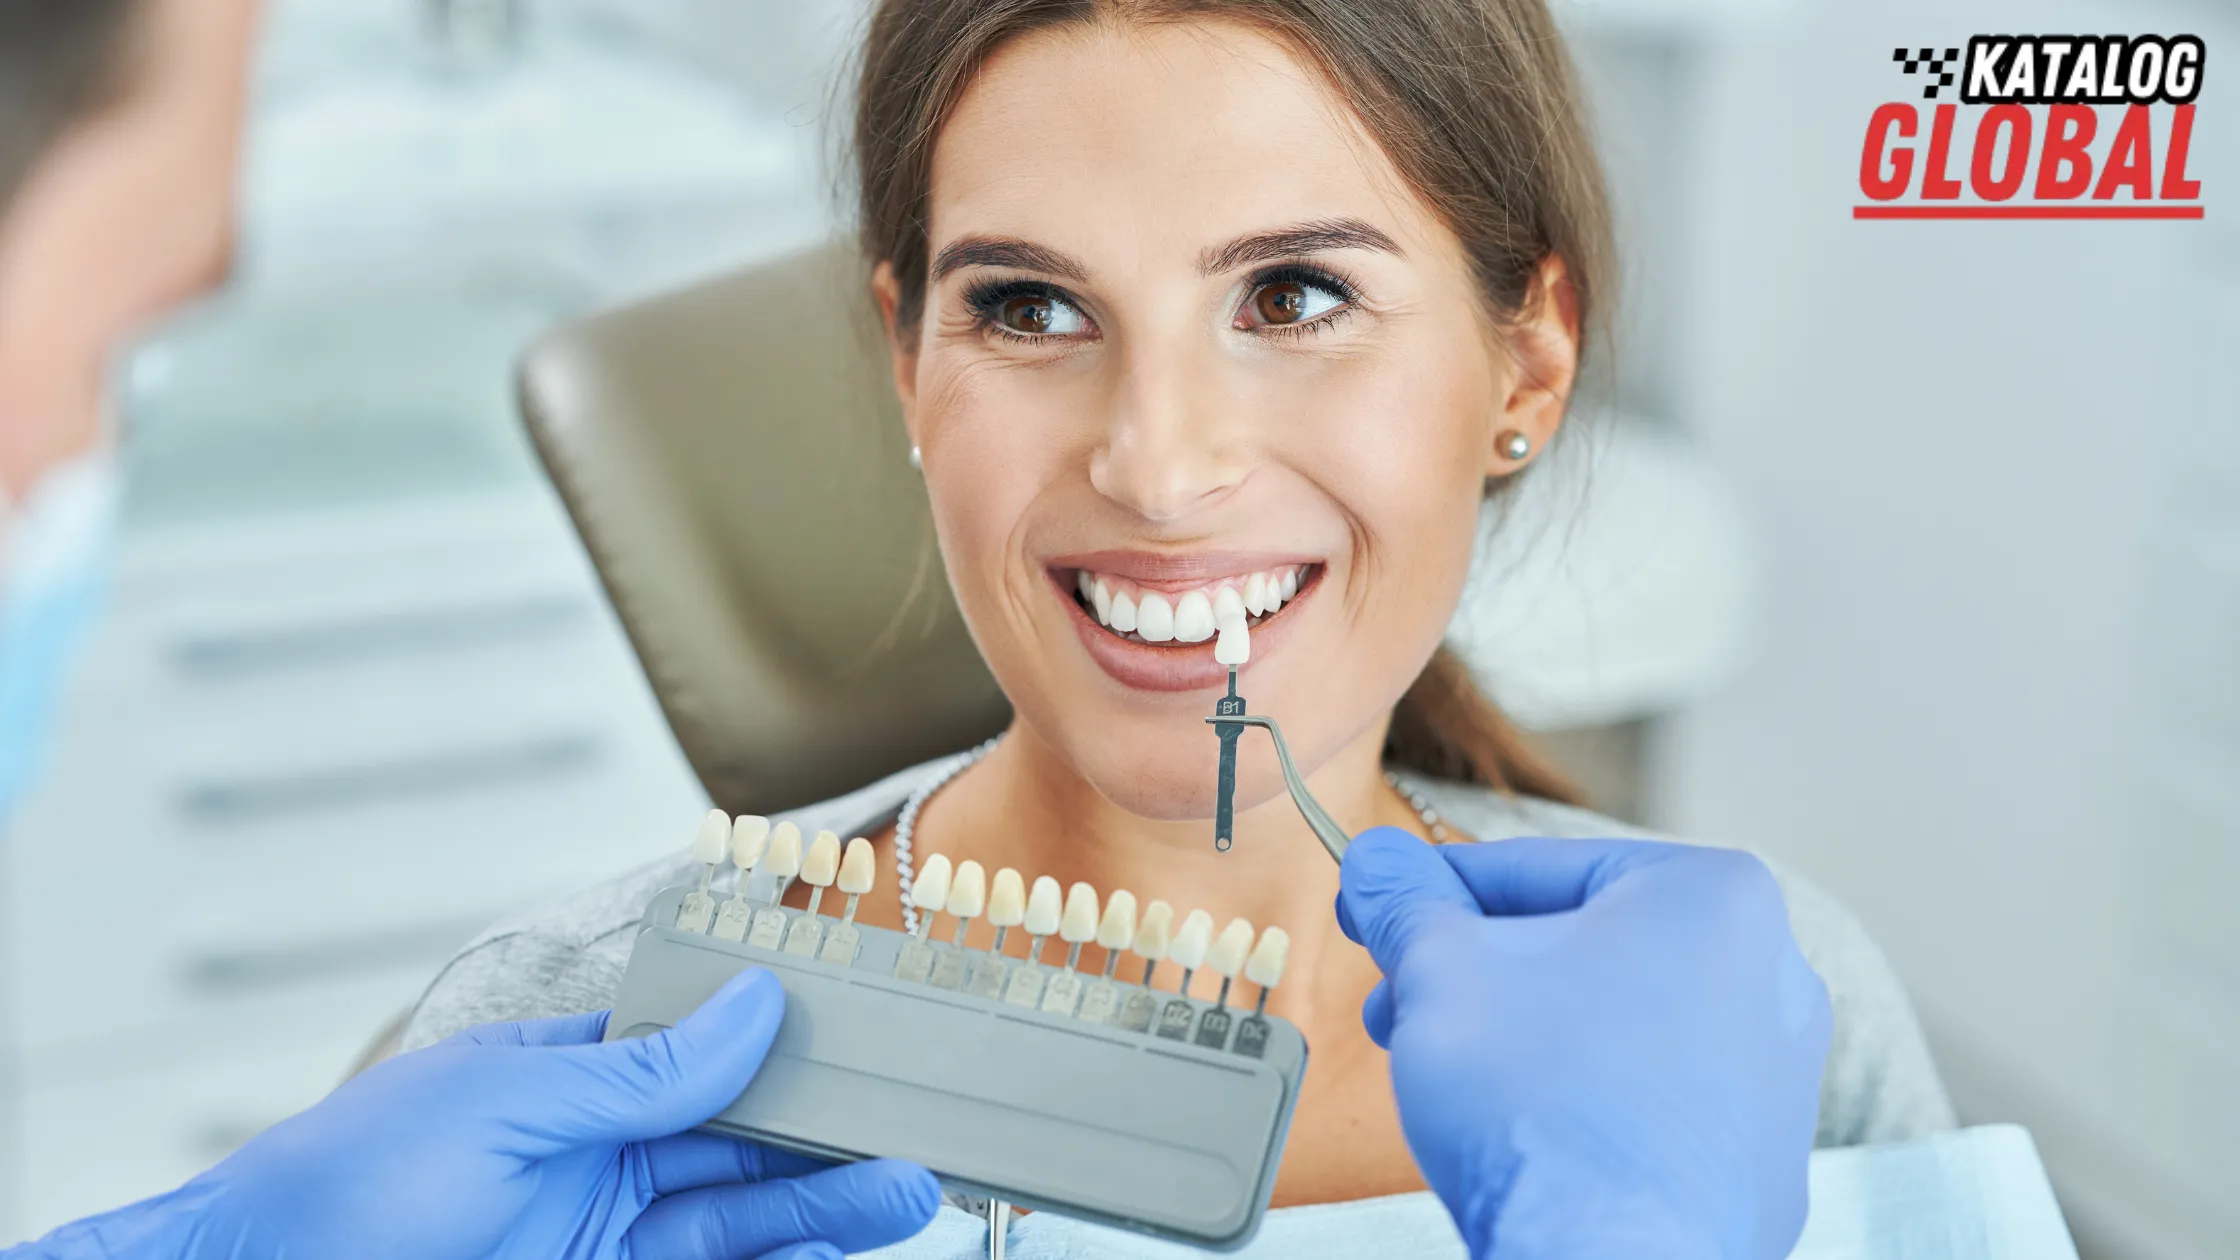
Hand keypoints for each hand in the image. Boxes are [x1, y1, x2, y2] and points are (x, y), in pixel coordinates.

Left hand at [21, 969, 936, 1259]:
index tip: (868, 1039)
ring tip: (907, 1192)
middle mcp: (595, 1154)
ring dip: (823, 1206)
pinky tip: (831, 1247)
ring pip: (739, 1216)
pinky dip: (777, 1258)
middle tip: (919, 1131)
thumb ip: (641, 1070)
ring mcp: (601, 1231)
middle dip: (829, 1136)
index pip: (702, 1050)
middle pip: (739, 1139)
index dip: (785, 1046)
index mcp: (567, 1079)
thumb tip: (752, 1005)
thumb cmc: (340, 1189)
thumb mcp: (504, 1104)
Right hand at [1338, 828, 1830, 1259]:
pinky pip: (1651, 1099)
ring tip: (1449, 1068)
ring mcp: (1778, 1076)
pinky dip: (1583, 1099)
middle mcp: (1772, 973)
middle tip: (1402, 1001)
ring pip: (1615, 1022)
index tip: (1381, 907)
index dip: (1435, 892)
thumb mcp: (1441, 969)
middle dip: (1477, 974)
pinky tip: (1520, 1128)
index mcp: (1713, 896)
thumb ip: (1406, 902)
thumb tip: (1376, 863)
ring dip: (1522, 1032)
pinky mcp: (1759, 1160)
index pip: (1539, 867)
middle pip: (1581, 945)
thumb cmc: (1540, 1104)